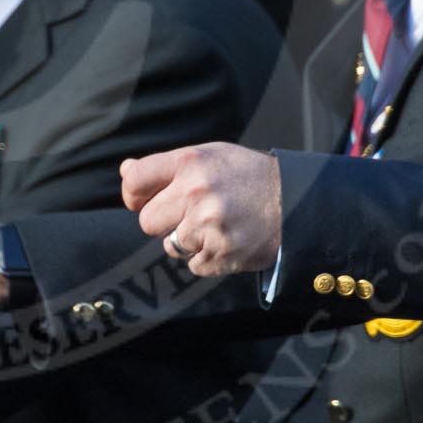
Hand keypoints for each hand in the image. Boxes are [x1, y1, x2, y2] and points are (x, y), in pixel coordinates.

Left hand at [122, 143, 281, 276]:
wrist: (296, 201)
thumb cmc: (247, 176)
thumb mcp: (210, 156)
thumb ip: (167, 166)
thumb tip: (125, 170)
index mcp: (191, 163)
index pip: (135, 180)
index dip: (133, 193)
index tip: (141, 199)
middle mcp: (196, 193)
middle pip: (146, 221)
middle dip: (163, 221)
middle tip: (188, 213)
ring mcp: (209, 226)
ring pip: (170, 246)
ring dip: (185, 241)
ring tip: (213, 226)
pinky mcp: (222, 254)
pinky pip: (193, 265)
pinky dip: (206, 258)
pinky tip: (226, 240)